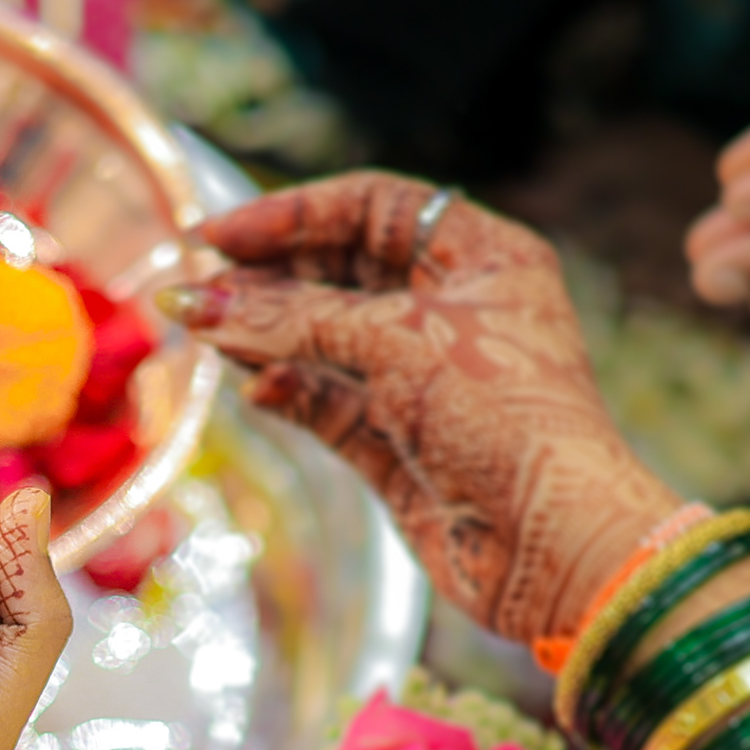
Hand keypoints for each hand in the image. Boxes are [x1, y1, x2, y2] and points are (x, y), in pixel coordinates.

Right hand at [168, 172, 684, 647]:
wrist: (550, 543)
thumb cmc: (503, 418)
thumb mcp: (395, 342)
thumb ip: (292, 316)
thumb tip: (199, 302)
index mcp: (483, 257)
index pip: (373, 207)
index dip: (293, 213)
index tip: (219, 233)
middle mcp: (457, 309)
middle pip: (342, 269)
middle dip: (270, 278)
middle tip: (200, 289)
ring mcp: (426, 377)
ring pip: (327, 337)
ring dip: (269, 335)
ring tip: (211, 335)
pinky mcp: (400, 441)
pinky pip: (328, 399)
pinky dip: (290, 390)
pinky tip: (256, 388)